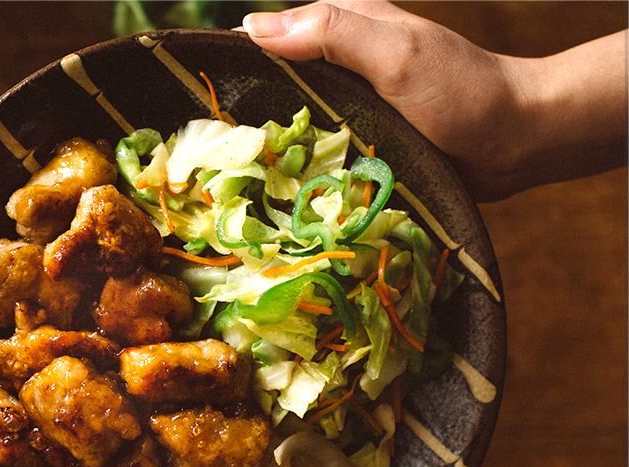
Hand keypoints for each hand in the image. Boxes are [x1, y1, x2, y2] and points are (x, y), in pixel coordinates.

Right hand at [241, 1, 627, 201]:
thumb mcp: (396, 52)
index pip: (267, 38)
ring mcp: (347, 110)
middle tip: (207, 155)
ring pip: (290, 126)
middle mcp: (338, 68)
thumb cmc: (462, 92)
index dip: (230, 63)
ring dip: (269, 151)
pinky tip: (275, 194)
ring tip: (232, 181)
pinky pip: (315, 158)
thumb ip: (331, 34)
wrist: (518, 144)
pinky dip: (298, 173)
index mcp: (342, 28)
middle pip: (271, 86)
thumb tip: (252, 27)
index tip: (193, 97)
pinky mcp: (358, 147)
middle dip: (242, 116)